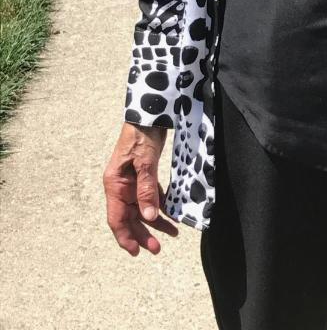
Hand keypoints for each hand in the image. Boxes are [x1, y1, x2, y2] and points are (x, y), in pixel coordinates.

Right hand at [103, 122, 177, 255]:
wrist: (149, 114)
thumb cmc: (141, 136)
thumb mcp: (144, 162)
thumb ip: (146, 190)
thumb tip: (149, 217)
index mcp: (115, 185)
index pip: (117, 219)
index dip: (126, 237)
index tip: (137, 252)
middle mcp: (121, 186)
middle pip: (130, 217)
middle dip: (143, 234)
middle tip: (158, 249)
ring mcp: (133, 181)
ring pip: (142, 209)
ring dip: (155, 222)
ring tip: (172, 234)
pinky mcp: (144, 175)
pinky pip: (151, 196)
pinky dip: (160, 206)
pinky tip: (171, 215)